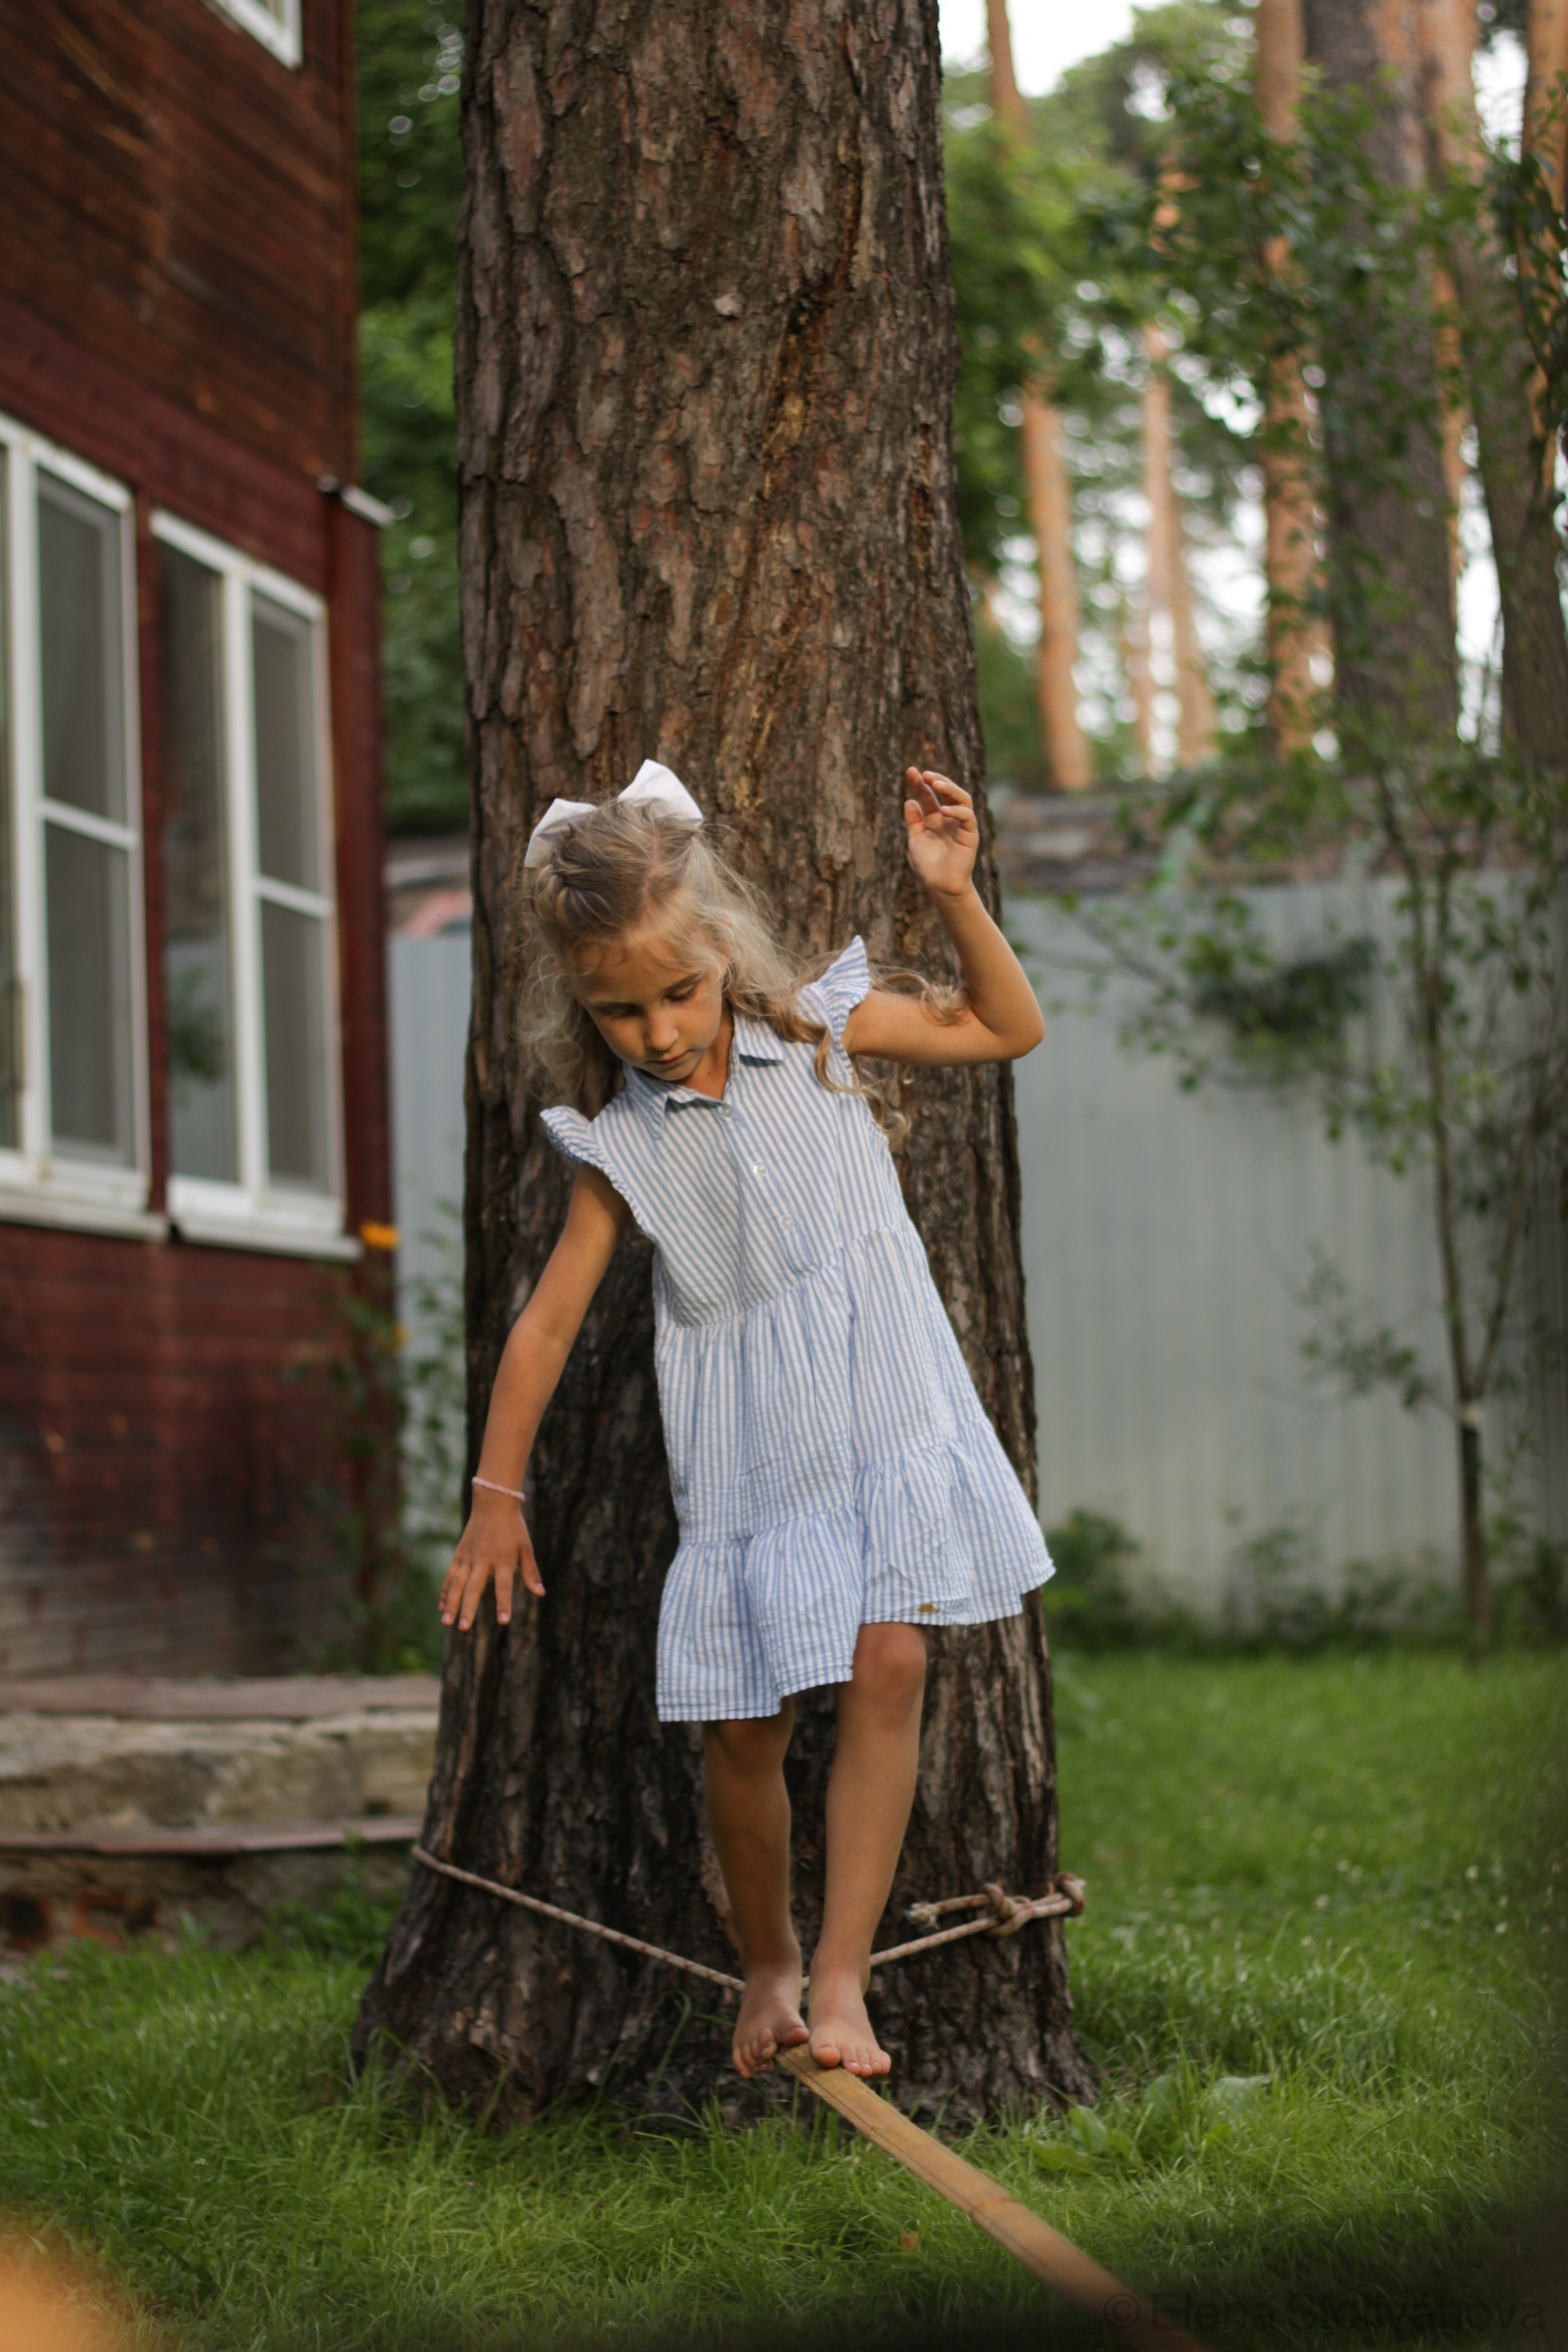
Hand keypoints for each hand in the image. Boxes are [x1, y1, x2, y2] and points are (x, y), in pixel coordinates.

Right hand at [439, 1489, 543, 1630]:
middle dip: (468, 1609)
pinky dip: (445, 1592)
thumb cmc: (513, 1528)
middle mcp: (484, 1560)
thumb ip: (530, 1572)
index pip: (504, 1586)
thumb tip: (540, 1594)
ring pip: (457, 1584)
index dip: (504, 1603)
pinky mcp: (459, 1555)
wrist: (493, 1503)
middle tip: (463, 1628)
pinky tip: (442, 1607)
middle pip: (475, 1588)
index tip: (503, 1621)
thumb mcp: (526, 1548)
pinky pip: (450, 1576)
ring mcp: (469, 1557)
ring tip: (446, 1623)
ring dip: (451, 1604)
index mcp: (503, 1559)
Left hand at [902, 769, 977, 899]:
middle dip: (937, 780)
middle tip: (925, 774)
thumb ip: (913, 821)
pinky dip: (957, 811)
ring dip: (950, 788)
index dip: (920, 784)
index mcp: (935, 819)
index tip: (910, 771)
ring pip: (962, 799)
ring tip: (935, 783)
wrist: (940, 886)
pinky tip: (943, 810)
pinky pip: (968, 817)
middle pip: (947, 792)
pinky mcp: (970, 835)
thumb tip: (909, 800)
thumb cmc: (928, 866)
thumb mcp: (915, 840)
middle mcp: (949, 818)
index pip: (928, 796)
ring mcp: (961, 825)